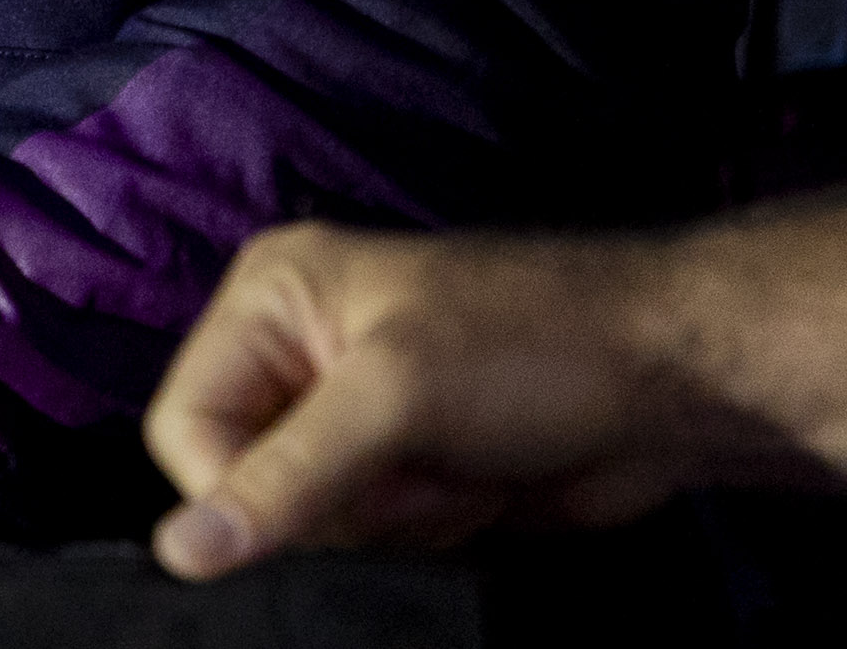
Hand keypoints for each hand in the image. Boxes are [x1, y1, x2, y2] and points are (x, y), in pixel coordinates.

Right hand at [144, 223, 738, 576]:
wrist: (665, 385)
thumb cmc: (538, 345)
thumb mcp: (395, 400)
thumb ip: (283, 479)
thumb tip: (181, 550)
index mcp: (272, 296)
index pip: (185, 429)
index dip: (244, 488)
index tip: (331, 491)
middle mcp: (298, 349)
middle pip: (243, 482)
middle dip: (338, 500)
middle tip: (412, 462)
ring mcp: (352, 412)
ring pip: (308, 522)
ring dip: (387, 519)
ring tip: (454, 464)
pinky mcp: (402, 467)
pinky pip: (366, 540)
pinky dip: (420, 531)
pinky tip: (471, 488)